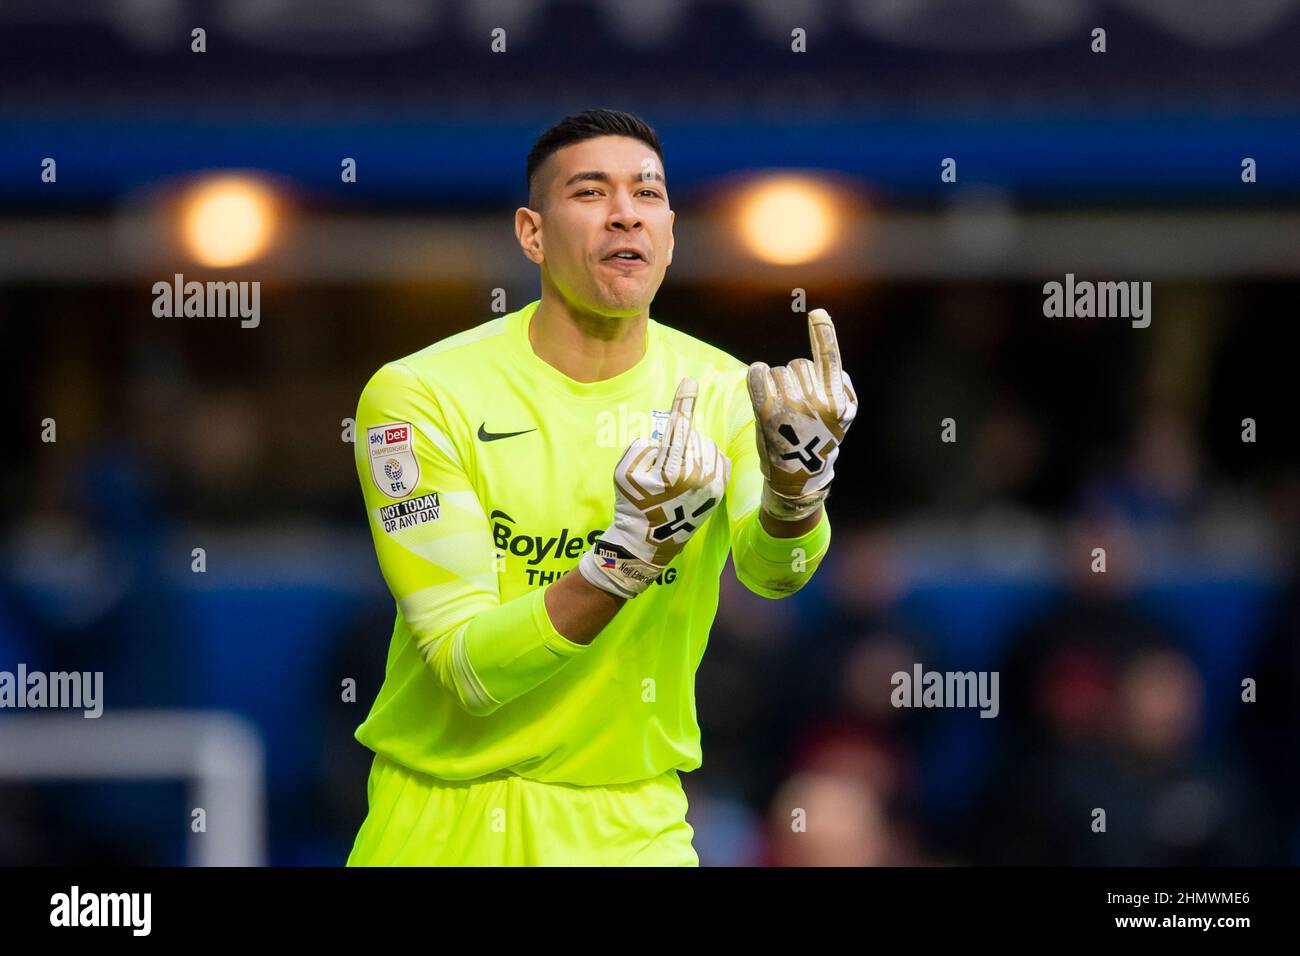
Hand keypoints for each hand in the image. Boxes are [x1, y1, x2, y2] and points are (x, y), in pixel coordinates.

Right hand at [578, 376, 730, 598]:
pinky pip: (715, 456)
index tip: (690, 381)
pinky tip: (692, 471)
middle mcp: (698, 478)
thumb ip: (643, 446)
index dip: (683, 401)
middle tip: (661, 469)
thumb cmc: (632, 504)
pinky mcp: (720, 488)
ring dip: (689, 449)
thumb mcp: (625, 471)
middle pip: (688, 436)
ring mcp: (713, 484)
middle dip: (674, 442)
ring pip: (703, 444)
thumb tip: (666, 437)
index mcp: (671, 473)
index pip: (678, 428)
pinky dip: (703, 456)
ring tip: (676, 473)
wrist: (649, 540)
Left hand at [747, 308, 857, 520]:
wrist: (798, 479)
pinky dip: (757, 374)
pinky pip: (758, 376)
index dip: (823, 334)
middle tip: (796, 404)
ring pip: (779, 371)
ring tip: (783, 408)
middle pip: (798, 365)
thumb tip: (832, 366)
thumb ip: (841, 389)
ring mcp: (791, 407)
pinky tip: (759, 379)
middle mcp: (816, 402)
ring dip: (778, 382)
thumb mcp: (842, 418)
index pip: (829, 360)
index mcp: (837, 402)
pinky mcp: (768, 413)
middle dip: (795, 377)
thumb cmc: (819, 443)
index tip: (817, 314)